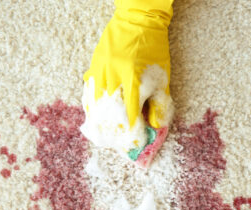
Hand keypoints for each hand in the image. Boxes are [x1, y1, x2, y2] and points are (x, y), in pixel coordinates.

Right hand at [81, 0, 173, 157]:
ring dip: (98, 124)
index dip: (131, 135)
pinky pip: (88, 93)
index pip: (130, 118)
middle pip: (109, 116)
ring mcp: (101, 73)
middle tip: (114, 146)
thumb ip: (159, 105)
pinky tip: (92, 116)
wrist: (138, 21)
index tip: (133, 146)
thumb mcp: (163, 79)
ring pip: (95, 106)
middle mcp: (115, 80)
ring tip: (100, 137)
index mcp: (134, 83)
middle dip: (112, 134)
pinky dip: (90, 107)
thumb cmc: (154, 51)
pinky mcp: (93, 68)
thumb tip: (156, 128)